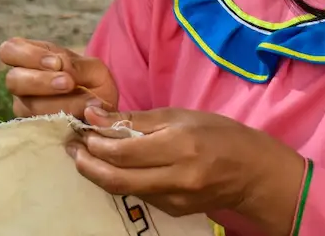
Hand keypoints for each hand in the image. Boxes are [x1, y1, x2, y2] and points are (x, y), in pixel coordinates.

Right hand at [0, 37, 118, 118]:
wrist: (103, 114)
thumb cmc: (93, 84)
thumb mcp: (93, 69)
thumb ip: (78, 66)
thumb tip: (62, 67)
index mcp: (30, 59)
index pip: (9, 50)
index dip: (28, 55)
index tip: (57, 63)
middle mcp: (21, 83)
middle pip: (13, 80)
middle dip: (41, 81)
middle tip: (68, 83)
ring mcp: (25, 108)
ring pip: (27, 106)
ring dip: (59, 104)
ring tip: (87, 102)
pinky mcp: (34, 130)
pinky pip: (40, 127)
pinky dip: (63, 121)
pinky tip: (82, 118)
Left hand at [70, 107, 306, 234]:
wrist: (254, 173)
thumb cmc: (219, 134)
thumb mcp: (180, 116)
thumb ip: (137, 119)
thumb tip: (95, 114)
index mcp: (179, 147)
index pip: (124, 151)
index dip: (96, 142)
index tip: (79, 128)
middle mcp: (176, 177)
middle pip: (117, 178)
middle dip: (87, 163)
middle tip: (70, 147)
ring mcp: (175, 199)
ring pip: (124, 190)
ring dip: (97, 173)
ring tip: (83, 154)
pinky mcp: (173, 211)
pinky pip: (138, 195)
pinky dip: (118, 180)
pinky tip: (109, 166)